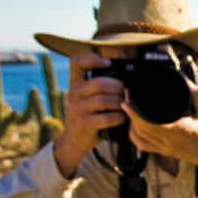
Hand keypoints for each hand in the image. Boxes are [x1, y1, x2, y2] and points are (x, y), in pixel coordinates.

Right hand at [52, 52, 125, 177]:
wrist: (75, 140)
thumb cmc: (88, 115)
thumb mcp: (88, 98)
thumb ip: (98, 86)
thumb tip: (125, 77)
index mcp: (75, 83)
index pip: (76, 62)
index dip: (92, 58)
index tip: (108, 63)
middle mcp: (73, 94)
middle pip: (98, 83)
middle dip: (117, 87)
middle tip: (125, 92)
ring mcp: (76, 109)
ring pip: (103, 100)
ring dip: (119, 103)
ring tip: (125, 105)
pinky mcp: (83, 123)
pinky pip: (106, 118)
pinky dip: (118, 117)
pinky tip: (122, 117)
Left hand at [125, 85, 197, 197]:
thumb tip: (188, 83)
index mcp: (178, 129)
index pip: (148, 122)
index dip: (134, 110)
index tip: (129, 97)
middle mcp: (168, 140)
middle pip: (140, 127)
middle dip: (130, 112)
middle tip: (127, 98)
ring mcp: (164, 147)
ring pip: (139, 136)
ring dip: (130, 123)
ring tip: (128, 110)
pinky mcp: (163, 152)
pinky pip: (142, 145)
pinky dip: (134, 136)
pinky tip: (133, 127)